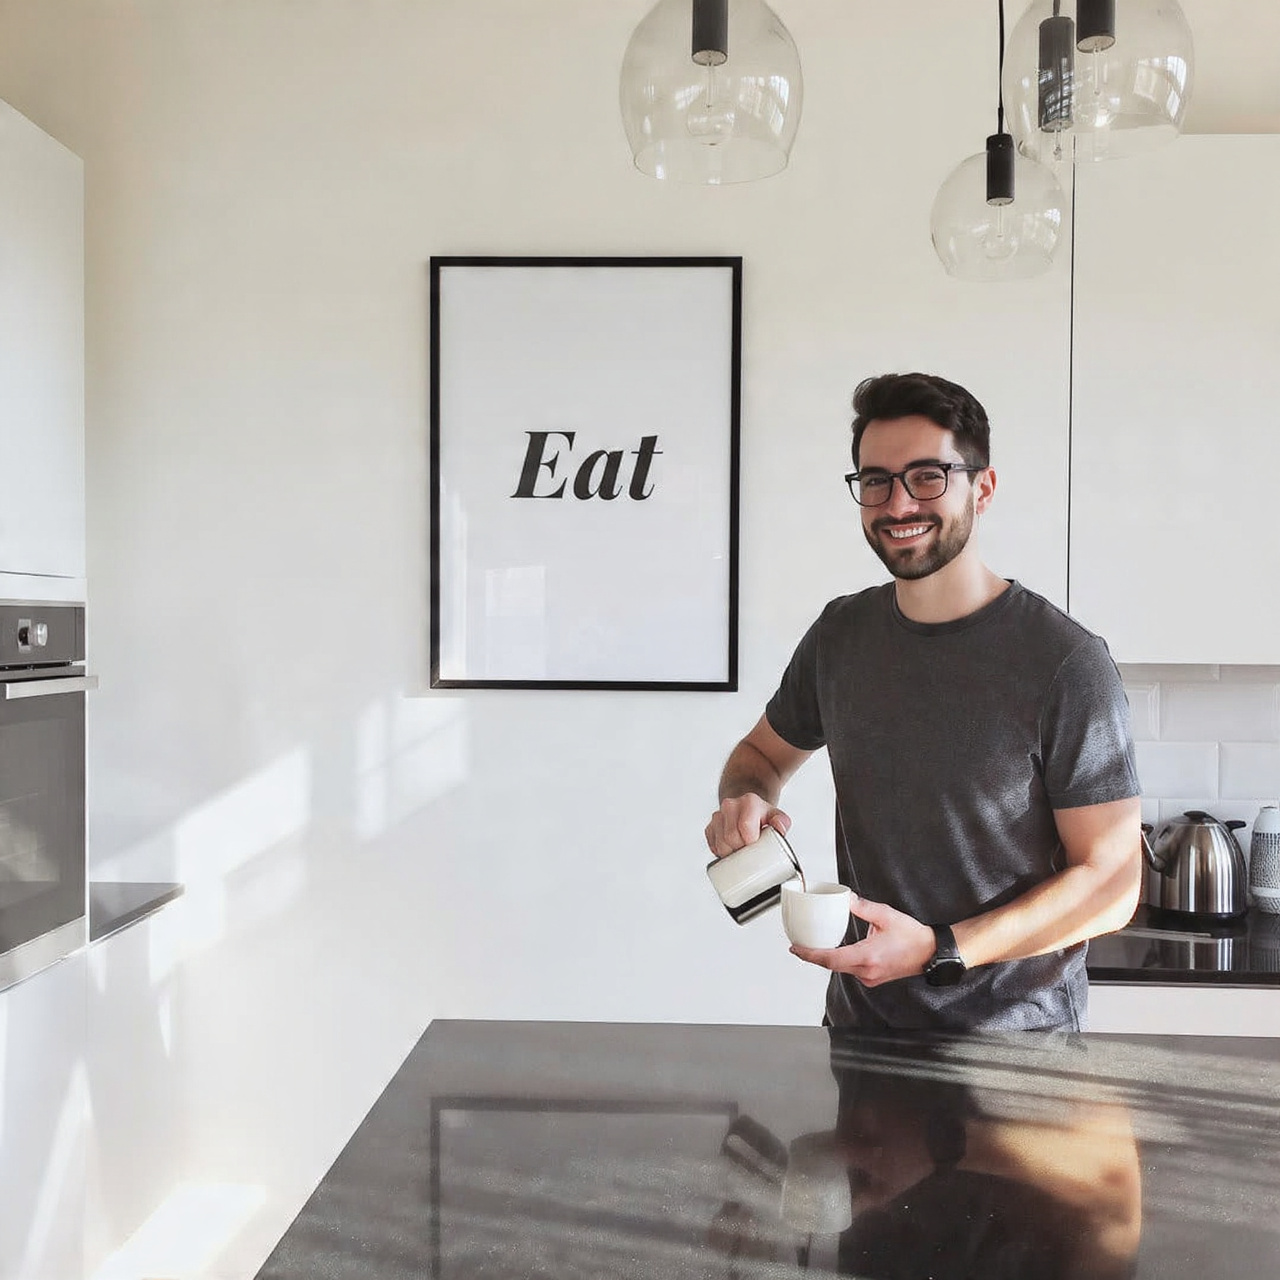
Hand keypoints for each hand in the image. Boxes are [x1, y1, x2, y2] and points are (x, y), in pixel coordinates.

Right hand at [704, 794, 790, 857]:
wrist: (746, 808)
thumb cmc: (762, 816)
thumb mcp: (776, 817)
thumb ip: (782, 822)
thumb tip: (779, 828)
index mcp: (749, 802)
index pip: (745, 827)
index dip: (750, 841)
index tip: (756, 844)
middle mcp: (730, 806)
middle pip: (731, 838)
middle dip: (741, 849)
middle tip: (750, 849)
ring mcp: (717, 816)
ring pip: (720, 845)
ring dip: (731, 853)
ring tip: (741, 849)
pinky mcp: (710, 827)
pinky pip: (713, 846)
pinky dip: (722, 851)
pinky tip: (731, 848)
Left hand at [790, 896, 935, 986]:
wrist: (931, 953)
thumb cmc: (913, 937)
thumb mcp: (886, 915)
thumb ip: (863, 907)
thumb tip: (846, 899)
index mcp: (867, 956)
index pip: (830, 959)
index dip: (809, 955)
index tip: (796, 949)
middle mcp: (867, 971)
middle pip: (831, 965)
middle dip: (813, 956)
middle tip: (799, 946)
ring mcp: (870, 977)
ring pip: (841, 968)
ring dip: (827, 958)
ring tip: (814, 946)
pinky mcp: (873, 978)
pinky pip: (851, 970)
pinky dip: (841, 960)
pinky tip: (836, 950)